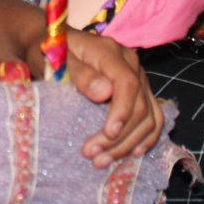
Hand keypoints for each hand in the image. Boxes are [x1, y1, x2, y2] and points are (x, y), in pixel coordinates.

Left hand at [26, 28, 163, 165]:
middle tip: (92, 155)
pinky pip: (153, 115)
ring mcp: (138, 76)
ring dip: (130, 143)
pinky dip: (146, 136)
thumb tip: (104, 93)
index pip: (128, 83)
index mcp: (110, 52)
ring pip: (149, 115)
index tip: (108, 134)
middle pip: (139, 105)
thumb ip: (79, 74)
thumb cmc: (51, 51)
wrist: (53, 43)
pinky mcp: (139, 89)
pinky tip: (133, 152)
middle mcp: (130, 63)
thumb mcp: (56, 59)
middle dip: (119, 136)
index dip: (122, 112)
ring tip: (104, 160)